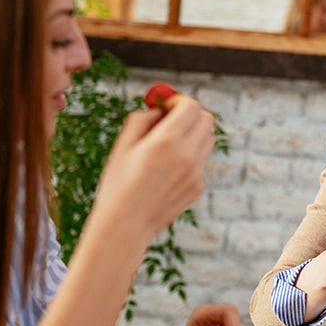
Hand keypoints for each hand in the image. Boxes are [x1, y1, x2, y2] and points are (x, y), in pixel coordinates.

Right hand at [91, 96, 214, 246]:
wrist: (126, 224)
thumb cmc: (118, 183)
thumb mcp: (123, 145)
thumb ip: (142, 119)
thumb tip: (158, 108)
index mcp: (167, 140)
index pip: (191, 106)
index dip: (179, 100)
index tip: (166, 105)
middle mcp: (188, 155)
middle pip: (207, 119)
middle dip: (190, 115)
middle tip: (171, 120)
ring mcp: (197, 172)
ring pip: (207, 140)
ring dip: (193, 134)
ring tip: (167, 146)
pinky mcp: (198, 186)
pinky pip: (201, 161)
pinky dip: (189, 157)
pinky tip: (166, 171)